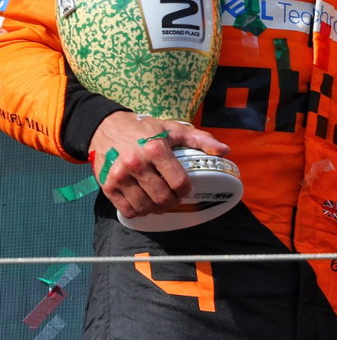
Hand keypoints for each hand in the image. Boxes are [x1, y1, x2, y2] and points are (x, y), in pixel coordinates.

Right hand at [88, 112, 230, 218]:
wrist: (107, 127)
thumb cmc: (145, 129)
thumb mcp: (174, 129)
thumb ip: (201, 140)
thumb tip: (225, 151)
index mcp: (156, 149)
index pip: (179, 182)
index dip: (186, 190)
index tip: (185, 189)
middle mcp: (136, 163)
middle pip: (162, 197)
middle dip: (172, 202)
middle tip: (174, 199)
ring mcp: (120, 175)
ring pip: (145, 206)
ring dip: (156, 209)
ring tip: (160, 203)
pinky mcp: (107, 185)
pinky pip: (126, 209)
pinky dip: (138, 212)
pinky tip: (143, 205)